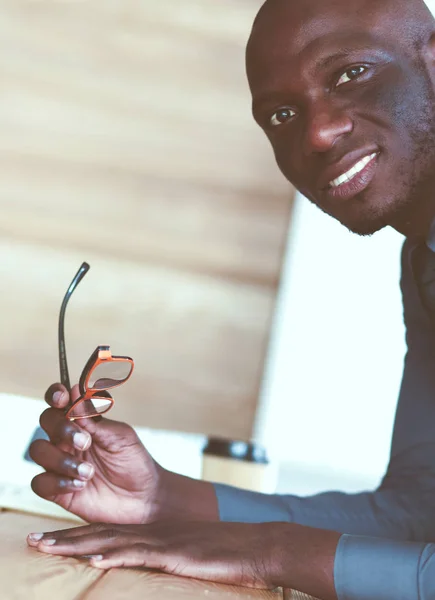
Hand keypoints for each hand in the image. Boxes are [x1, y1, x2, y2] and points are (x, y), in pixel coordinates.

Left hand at [27, 521, 281, 588]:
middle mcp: (151, 533)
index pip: (106, 536)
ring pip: (111, 543)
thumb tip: (139, 567)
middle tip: (32, 541)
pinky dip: (114, 557)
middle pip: (100, 536)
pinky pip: (140, 555)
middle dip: (64, 539)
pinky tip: (95, 559)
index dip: (75, 537)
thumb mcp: (186, 556)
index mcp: (152, 534)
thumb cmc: (223, 554)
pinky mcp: (175, 553)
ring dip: (77, 546)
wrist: (255, 544)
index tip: (48, 540)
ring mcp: (162, 541)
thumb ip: (162, 558)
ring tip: (47, 546)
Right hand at [30, 383, 217, 524]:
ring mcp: (60, 464)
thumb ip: (95, 418)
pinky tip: (79, 485)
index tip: (62, 397)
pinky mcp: (58, 491)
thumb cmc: (134, 462)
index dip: (55, 394)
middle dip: (61, 428)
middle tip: (85, 441)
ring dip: (60, 459)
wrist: (144, 498)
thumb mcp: (120, 435)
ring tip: (88, 472)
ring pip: (38, 450)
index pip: (60, 401)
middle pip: (46, 420)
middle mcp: (67, 440)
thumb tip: (75, 392)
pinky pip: (39, 482)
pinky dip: (57, 482)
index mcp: (83, 422)